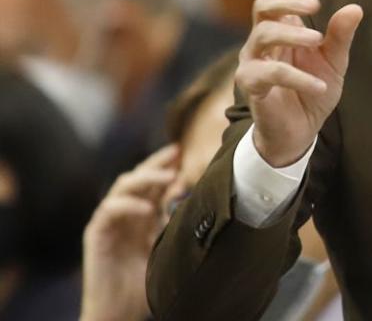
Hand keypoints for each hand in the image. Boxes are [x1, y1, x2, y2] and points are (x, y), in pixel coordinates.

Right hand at [80, 144, 179, 320]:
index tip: (184, 153)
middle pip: (137, 177)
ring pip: (122, 186)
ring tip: (168, 177)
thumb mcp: (166, 246)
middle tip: (176, 152)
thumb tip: (191, 194)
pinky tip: (148, 209)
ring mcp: (109, 222)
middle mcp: (125, 214)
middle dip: (156, 163)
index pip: (153, 183)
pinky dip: (128, 205)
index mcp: (142, 216)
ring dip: (145, 178)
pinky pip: (108, 210)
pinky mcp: (96, 233)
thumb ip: (174, 221)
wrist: (119, 311)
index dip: (166, 167)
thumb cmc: (145, 284)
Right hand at [236, 0, 362, 166]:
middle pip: (263, 8)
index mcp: (281, 30)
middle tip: (315, 3)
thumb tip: (355, 7)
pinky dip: (297, 77)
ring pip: (262, 35)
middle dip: (287, 0)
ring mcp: (253, 63)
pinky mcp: (252, 87)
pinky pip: (269, 74)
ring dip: (292, 34)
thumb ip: (340, 36)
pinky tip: (320, 84)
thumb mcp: (334, 62)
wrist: (300, 132)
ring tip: (317, 40)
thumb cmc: (313, 90)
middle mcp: (262, 42)